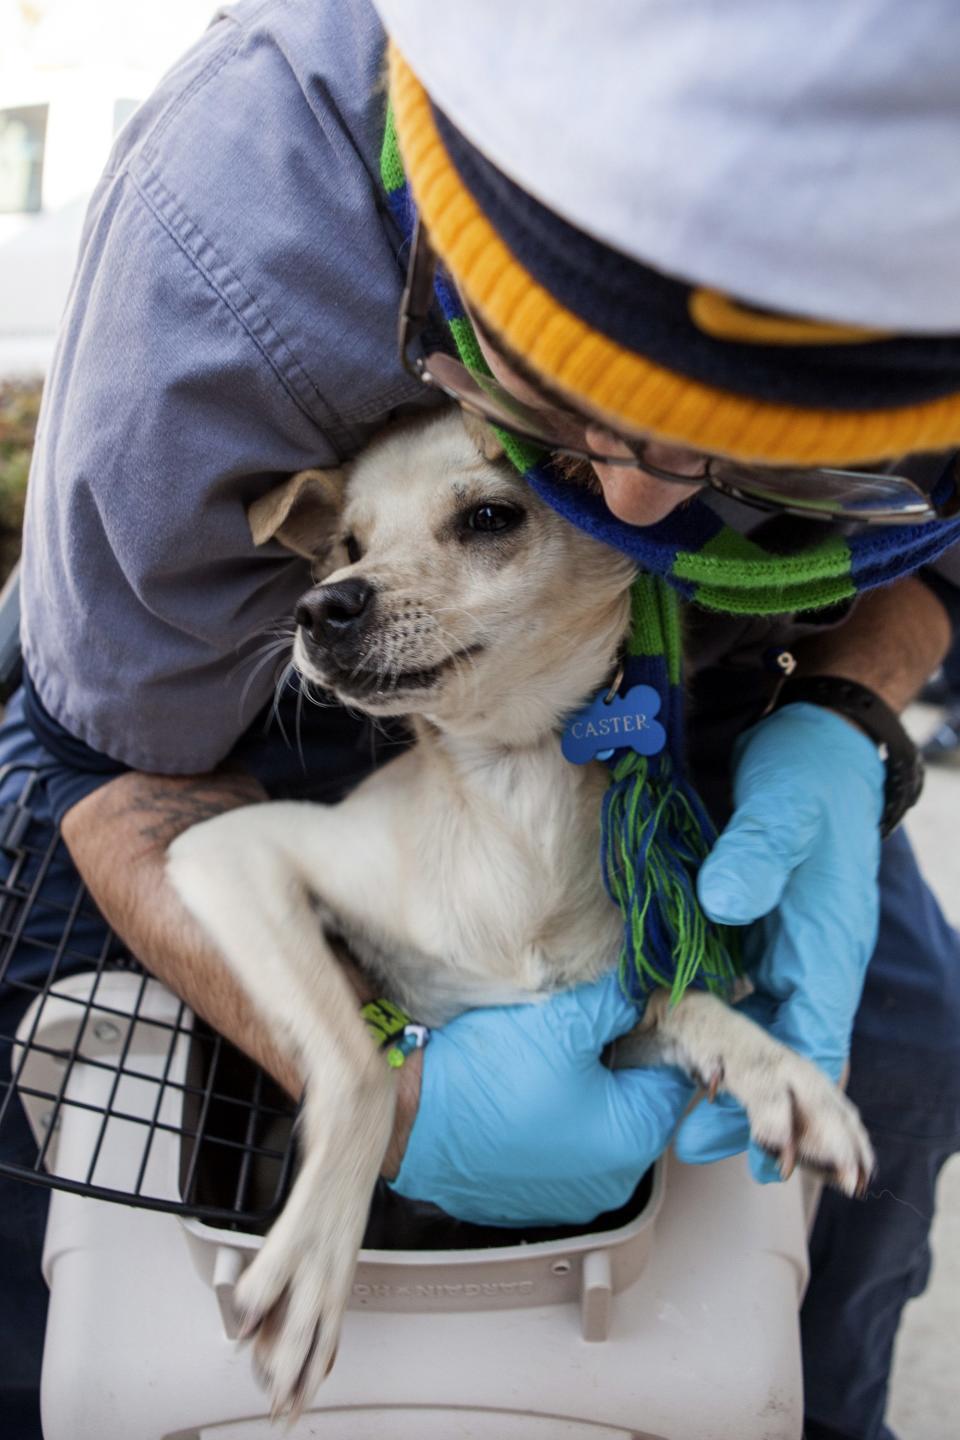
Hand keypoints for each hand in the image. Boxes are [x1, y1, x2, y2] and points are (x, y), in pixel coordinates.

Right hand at [390, 972, 692, 1225]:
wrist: (408, 1121)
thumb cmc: (486, 1077)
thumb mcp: (562, 1021)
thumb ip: (617, 1000)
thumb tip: (640, 986)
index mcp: (635, 1138)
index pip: (672, 1072)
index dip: (653, 1030)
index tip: (626, 1005)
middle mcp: (614, 1180)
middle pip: (637, 1101)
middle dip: (616, 1060)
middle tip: (578, 1027)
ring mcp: (573, 1195)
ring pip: (600, 1124)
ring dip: (585, 1091)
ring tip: (546, 1057)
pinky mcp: (537, 1198)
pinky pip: (565, 1148)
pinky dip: (555, 1118)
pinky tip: (524, 1089)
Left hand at [675, 702, 884, 1182]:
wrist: (818, 743)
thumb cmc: (808, 778)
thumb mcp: (784, 811)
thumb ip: (756, 857)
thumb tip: (723, 903)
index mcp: (825, 947)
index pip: (810, 1046)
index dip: (783, 1102)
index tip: (745, 1140)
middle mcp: (809, 958)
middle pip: (784, 1051)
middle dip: (750, 1103)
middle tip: (694, 1142)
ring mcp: (785, 945)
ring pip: (760, 1027)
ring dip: (728, 1068)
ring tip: (680, 1108)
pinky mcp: (758, 928)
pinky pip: (739, 990)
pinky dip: (714, 1020)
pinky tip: (676, 1036)